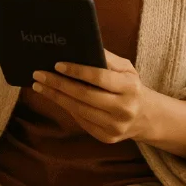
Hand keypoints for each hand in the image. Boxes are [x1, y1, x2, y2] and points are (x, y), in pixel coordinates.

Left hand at [32, 50, 154, 144]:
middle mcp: (124, 109)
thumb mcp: (127, 70)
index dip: (77, 71)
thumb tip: (81, 48)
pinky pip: (81, 121)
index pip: (100, 78)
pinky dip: (66, 108)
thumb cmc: (131, 87)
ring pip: (79, 110)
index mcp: (131, 88)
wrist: (146, 116)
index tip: (57, 65)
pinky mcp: (107, 137)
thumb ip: (107, 60)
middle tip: (39, 75)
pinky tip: (56, 98)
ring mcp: (115, 126)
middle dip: (58, 84)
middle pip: (84, 95)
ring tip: (40, 86)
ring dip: (56, 97)